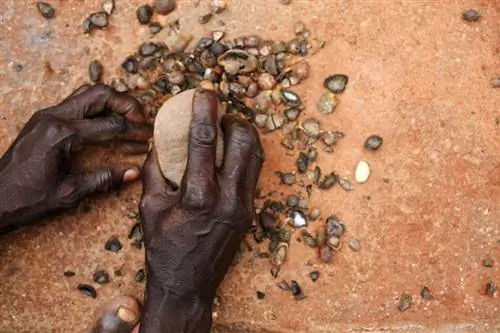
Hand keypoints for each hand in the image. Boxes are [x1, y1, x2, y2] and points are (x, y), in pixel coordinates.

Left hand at [0, 84, 151, 232]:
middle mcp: (55, 117)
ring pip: (87, 93)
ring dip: (110, 100)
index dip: (135, 131)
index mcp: (63, 135)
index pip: (111, 125)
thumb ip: (104, 180)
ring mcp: (47, 114)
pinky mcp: (43, 119)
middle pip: (100, 94)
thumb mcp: (70, 193)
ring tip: (127, 116)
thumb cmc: (27, 199)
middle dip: (126, 103)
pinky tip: (104, 120)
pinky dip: (95, 105)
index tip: (149, 138)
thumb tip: (134, 172)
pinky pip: (75, 101)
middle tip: (142, 118)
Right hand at [139, 89, 263, 332]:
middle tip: (220, 114)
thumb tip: (158, 140)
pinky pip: (254, 174)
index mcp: (199, 195)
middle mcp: (228, 198)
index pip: (204, 140)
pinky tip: (232, 154)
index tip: (204, 91)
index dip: (205, 110)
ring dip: (245, 136)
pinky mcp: (251, 213)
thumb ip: (154, 169)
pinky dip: (246, 156)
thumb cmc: (164, 248)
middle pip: (243, 141)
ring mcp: (244, 206)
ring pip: (256, 156)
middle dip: (233, 119)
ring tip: (228, 130)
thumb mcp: (150, 207)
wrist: (188, 285)